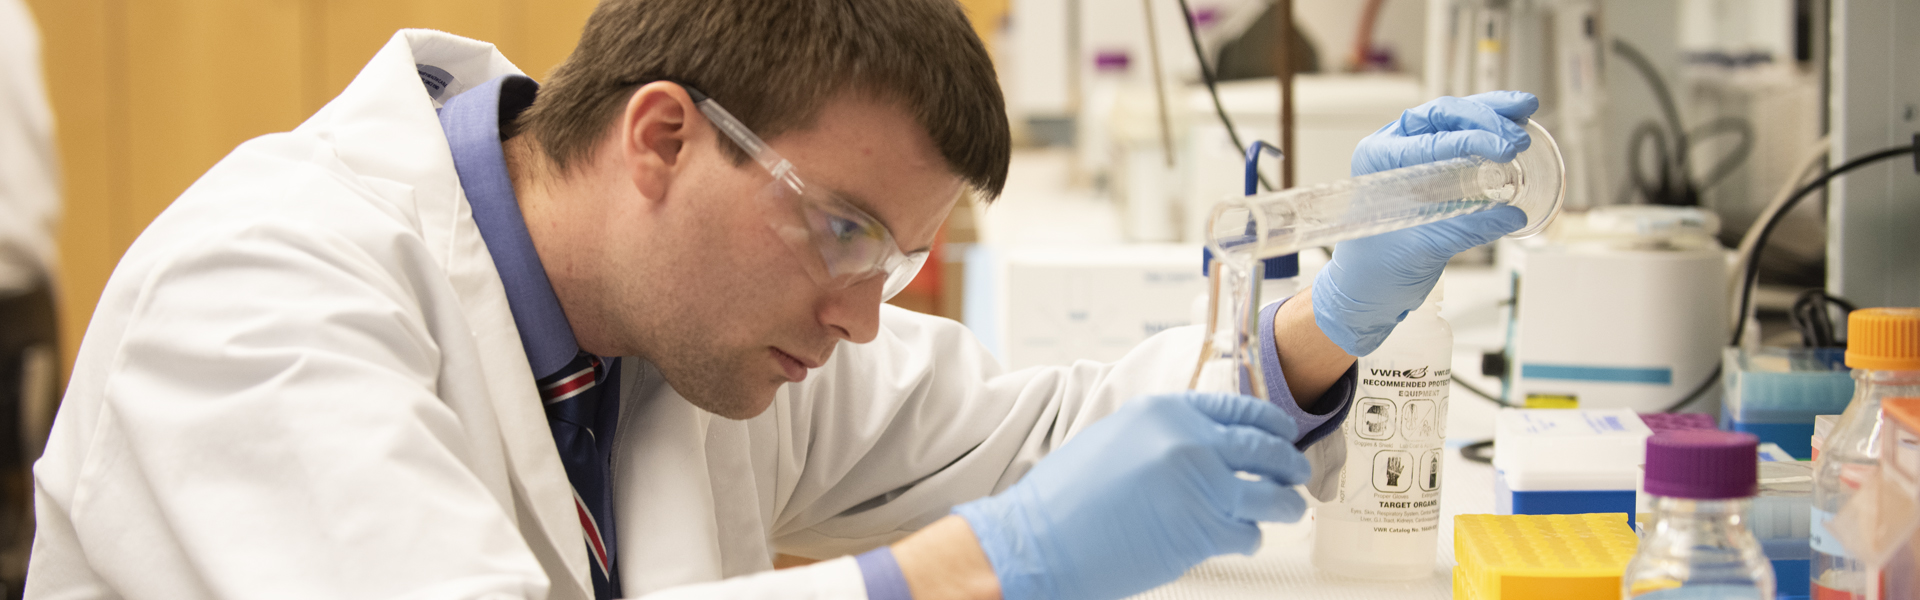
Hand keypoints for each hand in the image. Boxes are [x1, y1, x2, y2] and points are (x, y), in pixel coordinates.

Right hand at [952, 392, 1310, 599]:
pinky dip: (1250, 537)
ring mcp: (1202, 487)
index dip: (1270, 422)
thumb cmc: (1066, 498)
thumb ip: (1165, 434)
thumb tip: (1205, 444)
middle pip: (1265, 448)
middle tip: (1296, 472)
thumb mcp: (1116, 438)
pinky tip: (1241, 537)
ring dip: (1285, 504)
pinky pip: (1248, 532)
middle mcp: (1190, 442)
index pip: (1240, 409)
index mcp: (1166, 413)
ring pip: (1271, 494)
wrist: (1039, 540)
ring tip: (1287, 508)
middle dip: (1289, 463)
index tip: (1283, 431)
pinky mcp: (1203, 532)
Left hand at [1313, 92, 1536, 355]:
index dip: (1472, 139)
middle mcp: (1394, 147)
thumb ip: (1465, 229)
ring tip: (1526, 107)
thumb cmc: (1379, 266)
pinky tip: (1516, 122)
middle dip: (1485, 119)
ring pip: (1455, 119)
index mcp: (1379, 160)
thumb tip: (1511, 214)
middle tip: (1518, 139)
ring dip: (1492, 112)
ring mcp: (1414, 152)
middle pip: (1443, 116)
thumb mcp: (1423, 248)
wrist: (1370, 285)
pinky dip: (1490, 127)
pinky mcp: (1434, 163)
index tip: (1504, 149)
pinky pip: (1463, 136)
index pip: (1431, 139)